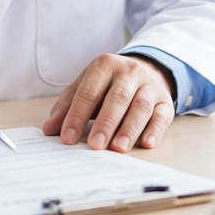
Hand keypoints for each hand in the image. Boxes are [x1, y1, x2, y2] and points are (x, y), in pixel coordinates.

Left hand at [41, 53, 174, 152]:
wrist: (146, 70)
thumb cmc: (109, 84)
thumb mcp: (86, 87)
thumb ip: (67, 107)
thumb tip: (49, 129)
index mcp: (105, 66)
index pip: (89, 92)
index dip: (77, 115)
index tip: (67, 138)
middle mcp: (129, 72)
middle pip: (117, 97)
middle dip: (105, 123)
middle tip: (95, 145)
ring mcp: (149, 86)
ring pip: (140, 106)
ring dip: (129, 128)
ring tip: (118, 148)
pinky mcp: (165, 101)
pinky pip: (162, 115)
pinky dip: (155, 130)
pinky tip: (146, 143)